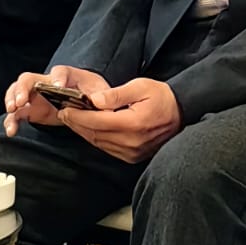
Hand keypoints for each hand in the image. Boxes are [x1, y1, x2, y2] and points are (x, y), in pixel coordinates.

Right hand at [3, 67, 108, 136]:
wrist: (87, 100)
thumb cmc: (93, 92)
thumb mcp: (101, 93)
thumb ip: (102, 97)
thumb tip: (100, 103)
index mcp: (67, 76)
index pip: (60, 72)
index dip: (58, 77)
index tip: (57, 86)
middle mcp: (46, 82)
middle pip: (29, 78)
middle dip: (23, 88)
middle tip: (21, 100)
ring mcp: (36, 95)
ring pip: (17, 91)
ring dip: (12, 99)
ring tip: (12, 110)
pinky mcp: (31, 110)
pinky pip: (17, 113)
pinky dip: (11, 120)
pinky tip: (12, 131)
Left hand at [58, 78, 182, 163]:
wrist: (182, 113)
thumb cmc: (162, 97)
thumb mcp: (140, 87)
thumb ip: (116, 94)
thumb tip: (94, 100)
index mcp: (133, 124)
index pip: (97, 121)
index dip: (78, 115)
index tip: (65, 108)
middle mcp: (131, 142)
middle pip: (95, 134)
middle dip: (76, 123)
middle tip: (63, 113)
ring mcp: (132, 152)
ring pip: (99, 143)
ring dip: (83, 131)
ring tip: (72, 119)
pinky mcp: (132, 157)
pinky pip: (107, 149)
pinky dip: (95, 138)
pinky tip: (88, 129)